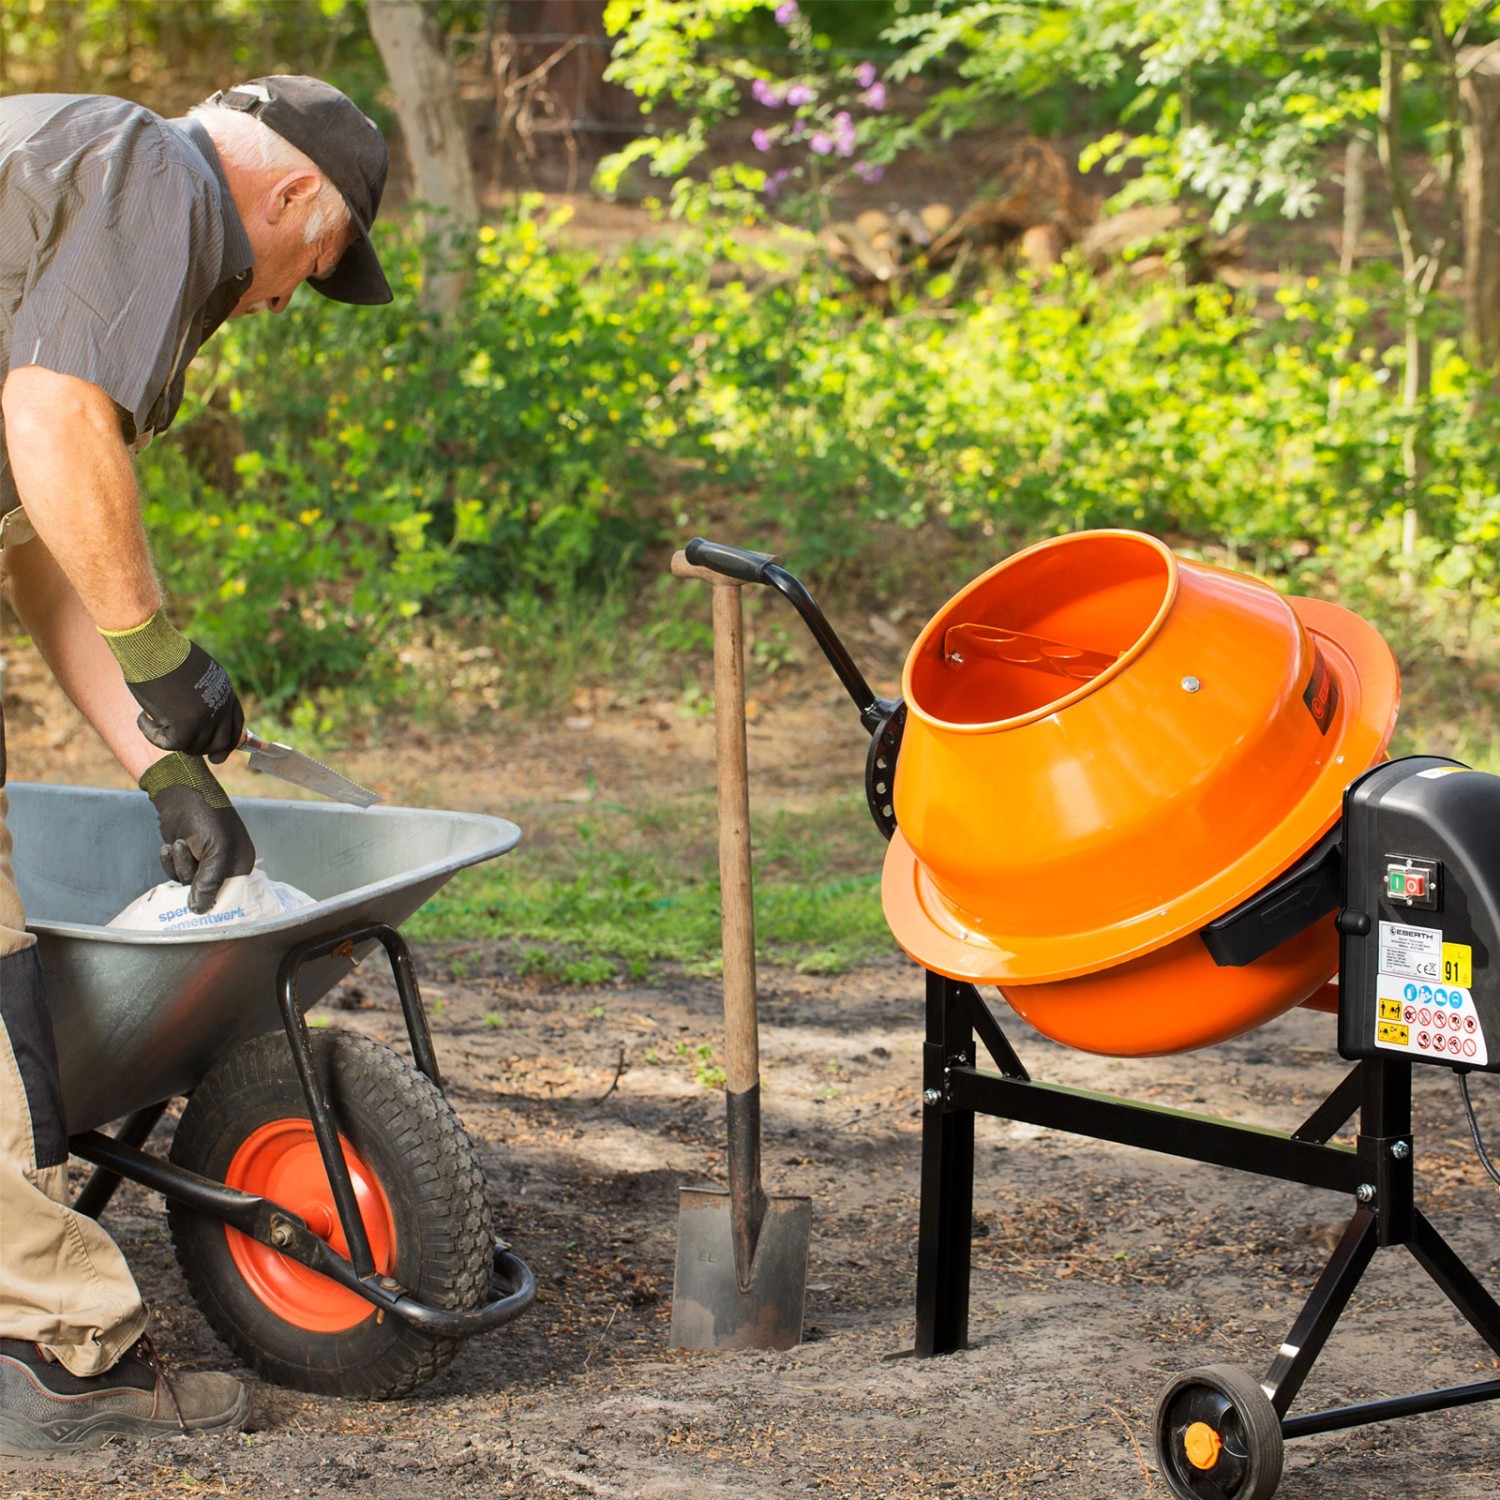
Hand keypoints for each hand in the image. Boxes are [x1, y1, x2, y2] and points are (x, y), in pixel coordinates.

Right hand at [101, 611, 244, 762]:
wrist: (151, 646)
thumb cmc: (164, 652)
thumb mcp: (195, 671)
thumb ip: (202, 692)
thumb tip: (192, 712)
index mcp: (225, 691)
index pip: (236, 726)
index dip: (226, 741)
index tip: (217, 753)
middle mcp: (220, 706)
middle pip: (220, 743)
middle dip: (203, 750)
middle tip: (181, 745)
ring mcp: (205, 718)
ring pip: (193, 747)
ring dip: (171, 738)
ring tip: (152, 716)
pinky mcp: (186, 726)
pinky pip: (170, 745)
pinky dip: (152, 734)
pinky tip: (143, 716)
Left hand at [140, 754, 255, 912]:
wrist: (179, 793)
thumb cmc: (205, 817)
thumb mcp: (215, 852)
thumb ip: (209, 883)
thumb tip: (198, 910)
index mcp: (241, 863)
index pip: (231, 895)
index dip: (215, 901)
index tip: (199, 906)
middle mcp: (226, 865)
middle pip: (207, 891)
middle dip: (192, 877)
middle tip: (188, 856)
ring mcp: (205, 860)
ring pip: (189, 883)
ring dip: (179, 866)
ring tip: (179, 842)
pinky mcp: (187, 856)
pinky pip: (177, 873)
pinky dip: (170, 862)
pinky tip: (169, 846)